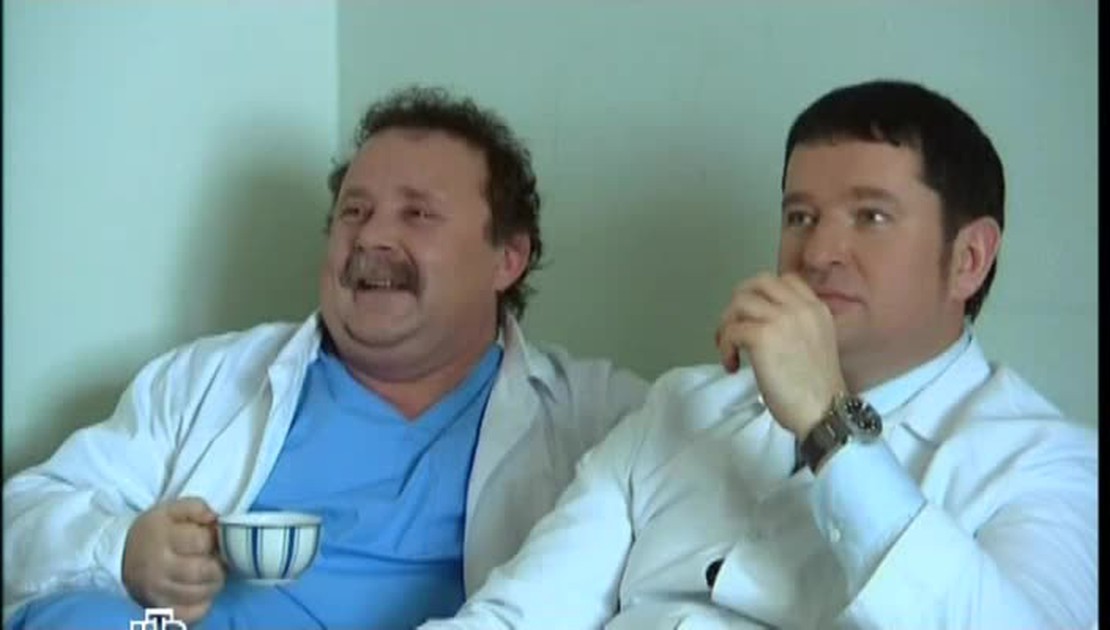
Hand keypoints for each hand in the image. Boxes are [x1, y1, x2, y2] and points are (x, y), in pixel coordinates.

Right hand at [122, 497, 225, 622]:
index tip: (212, 539)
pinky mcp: (159, 609)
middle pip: (204, 571)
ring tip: (209, 574)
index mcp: (161, 537)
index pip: (202, 541)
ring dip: (214, 584)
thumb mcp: (171, 510)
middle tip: (216, 559)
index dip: (214, 538)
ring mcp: (157, 591)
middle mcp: (157, 567)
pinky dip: (203, 604)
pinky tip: (200, 591)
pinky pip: (191, 614)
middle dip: (218, 564)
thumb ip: (196, 507)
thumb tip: (214, 519)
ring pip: (201, 594)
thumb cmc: (154, 531)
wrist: (120, 556)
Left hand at [715, 272, 846, 437]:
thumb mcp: (815, 343)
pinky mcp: (762, 336)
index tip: (755, 316)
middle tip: (734, 328)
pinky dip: (725, 346)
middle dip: (740, 302)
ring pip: (740, 302)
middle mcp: (800, 307)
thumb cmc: (817, 388)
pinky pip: (731, 330)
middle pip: (758, 282)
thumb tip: (762, 321)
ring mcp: (781, 319)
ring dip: (728, 324)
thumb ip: (796, 325)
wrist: (824, 411)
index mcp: (816, 309)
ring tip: (730, 350)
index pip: (786, 279)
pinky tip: (732, 365)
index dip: (764, 294)